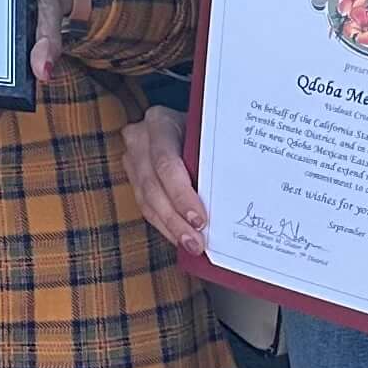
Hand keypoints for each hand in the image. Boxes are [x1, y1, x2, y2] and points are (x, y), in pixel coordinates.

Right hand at [121, 102, 209, 250]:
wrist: (186, 121)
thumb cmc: (203, 129)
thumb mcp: (207, 135)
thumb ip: (212, 159)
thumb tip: (235, 197)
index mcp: (159, 122)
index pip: (166, 162)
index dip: (181, 195)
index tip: (200, 221)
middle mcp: (139, 138)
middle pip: (153, 186)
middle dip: (175, 219)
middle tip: (196, 242)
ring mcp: (132, 158)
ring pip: (146, 200)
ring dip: (169, 227)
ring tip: (191, 246)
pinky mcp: (133, 176)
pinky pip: (146, 206)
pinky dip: (164, 225)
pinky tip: (180, 237)